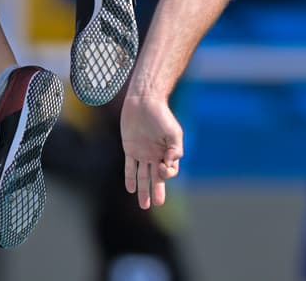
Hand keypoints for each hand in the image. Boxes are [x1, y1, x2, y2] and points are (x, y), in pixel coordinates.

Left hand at [120, 93, 183, 209]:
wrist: (144, 101)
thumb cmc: (161, 115)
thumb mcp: (173, 133)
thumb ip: (175, 151)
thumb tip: (170, 166)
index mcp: (167, 152)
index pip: (169, 171)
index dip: (166, 175)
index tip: (162, 167)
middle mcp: (155, 155)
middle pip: (156, 178)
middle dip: (157, 192)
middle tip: (156, 204)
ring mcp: (142, 153)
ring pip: (143, 176)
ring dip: (143, 190)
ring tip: (144, 205)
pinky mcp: (130, 148)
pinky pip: (130, 167)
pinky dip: (130, 178)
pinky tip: (131, 189)